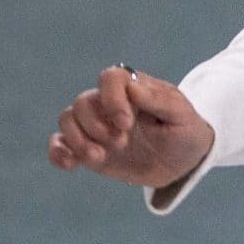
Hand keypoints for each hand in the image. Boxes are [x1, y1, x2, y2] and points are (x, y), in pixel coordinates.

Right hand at [47, 67, 212, 187]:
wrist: (183, 162)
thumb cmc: (186, 131)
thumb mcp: (183, 116)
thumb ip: (160, 100)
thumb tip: (133, 87)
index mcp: (134, 89)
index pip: (111, 78)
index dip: (112, 98)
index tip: (126, 123)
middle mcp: (109, 104)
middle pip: (83, 102)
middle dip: (97, 126)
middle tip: (122, 142)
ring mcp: (96, 125)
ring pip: (67, 120)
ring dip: (78, 140)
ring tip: (100, 157)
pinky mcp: (87, 147)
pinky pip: (60, 144)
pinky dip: (58, 152)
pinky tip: (71, 165)